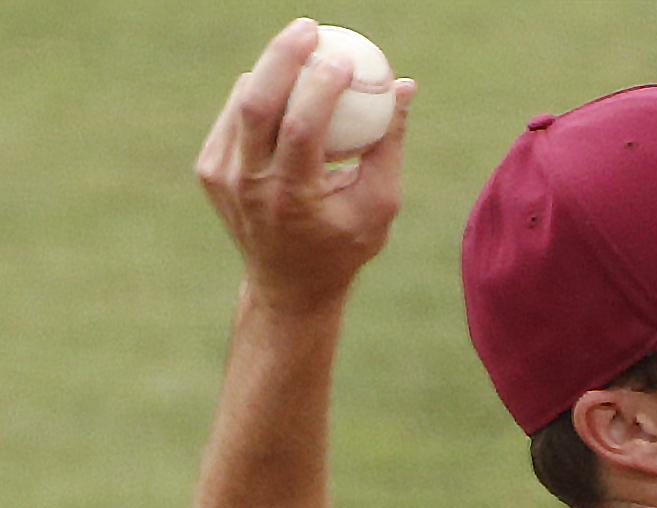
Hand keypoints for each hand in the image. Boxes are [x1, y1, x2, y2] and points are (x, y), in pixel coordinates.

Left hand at [195, 18, 413, 314]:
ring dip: (273, 72)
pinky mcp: (211, 170)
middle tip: (310, 28)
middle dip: (283, 54)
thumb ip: (389, 145)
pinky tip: (284, 93)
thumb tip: (404, 85)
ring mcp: (224, 178)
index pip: (301, 128)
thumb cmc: (344, 245)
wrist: (289, 287)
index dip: (322, 86)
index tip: (345, 59)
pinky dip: (260, 95)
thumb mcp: (379, 204)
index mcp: (293, 200)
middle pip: (256, 102)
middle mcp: (250, 187)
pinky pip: (235, 114)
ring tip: (302, 56)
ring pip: (243, 101)